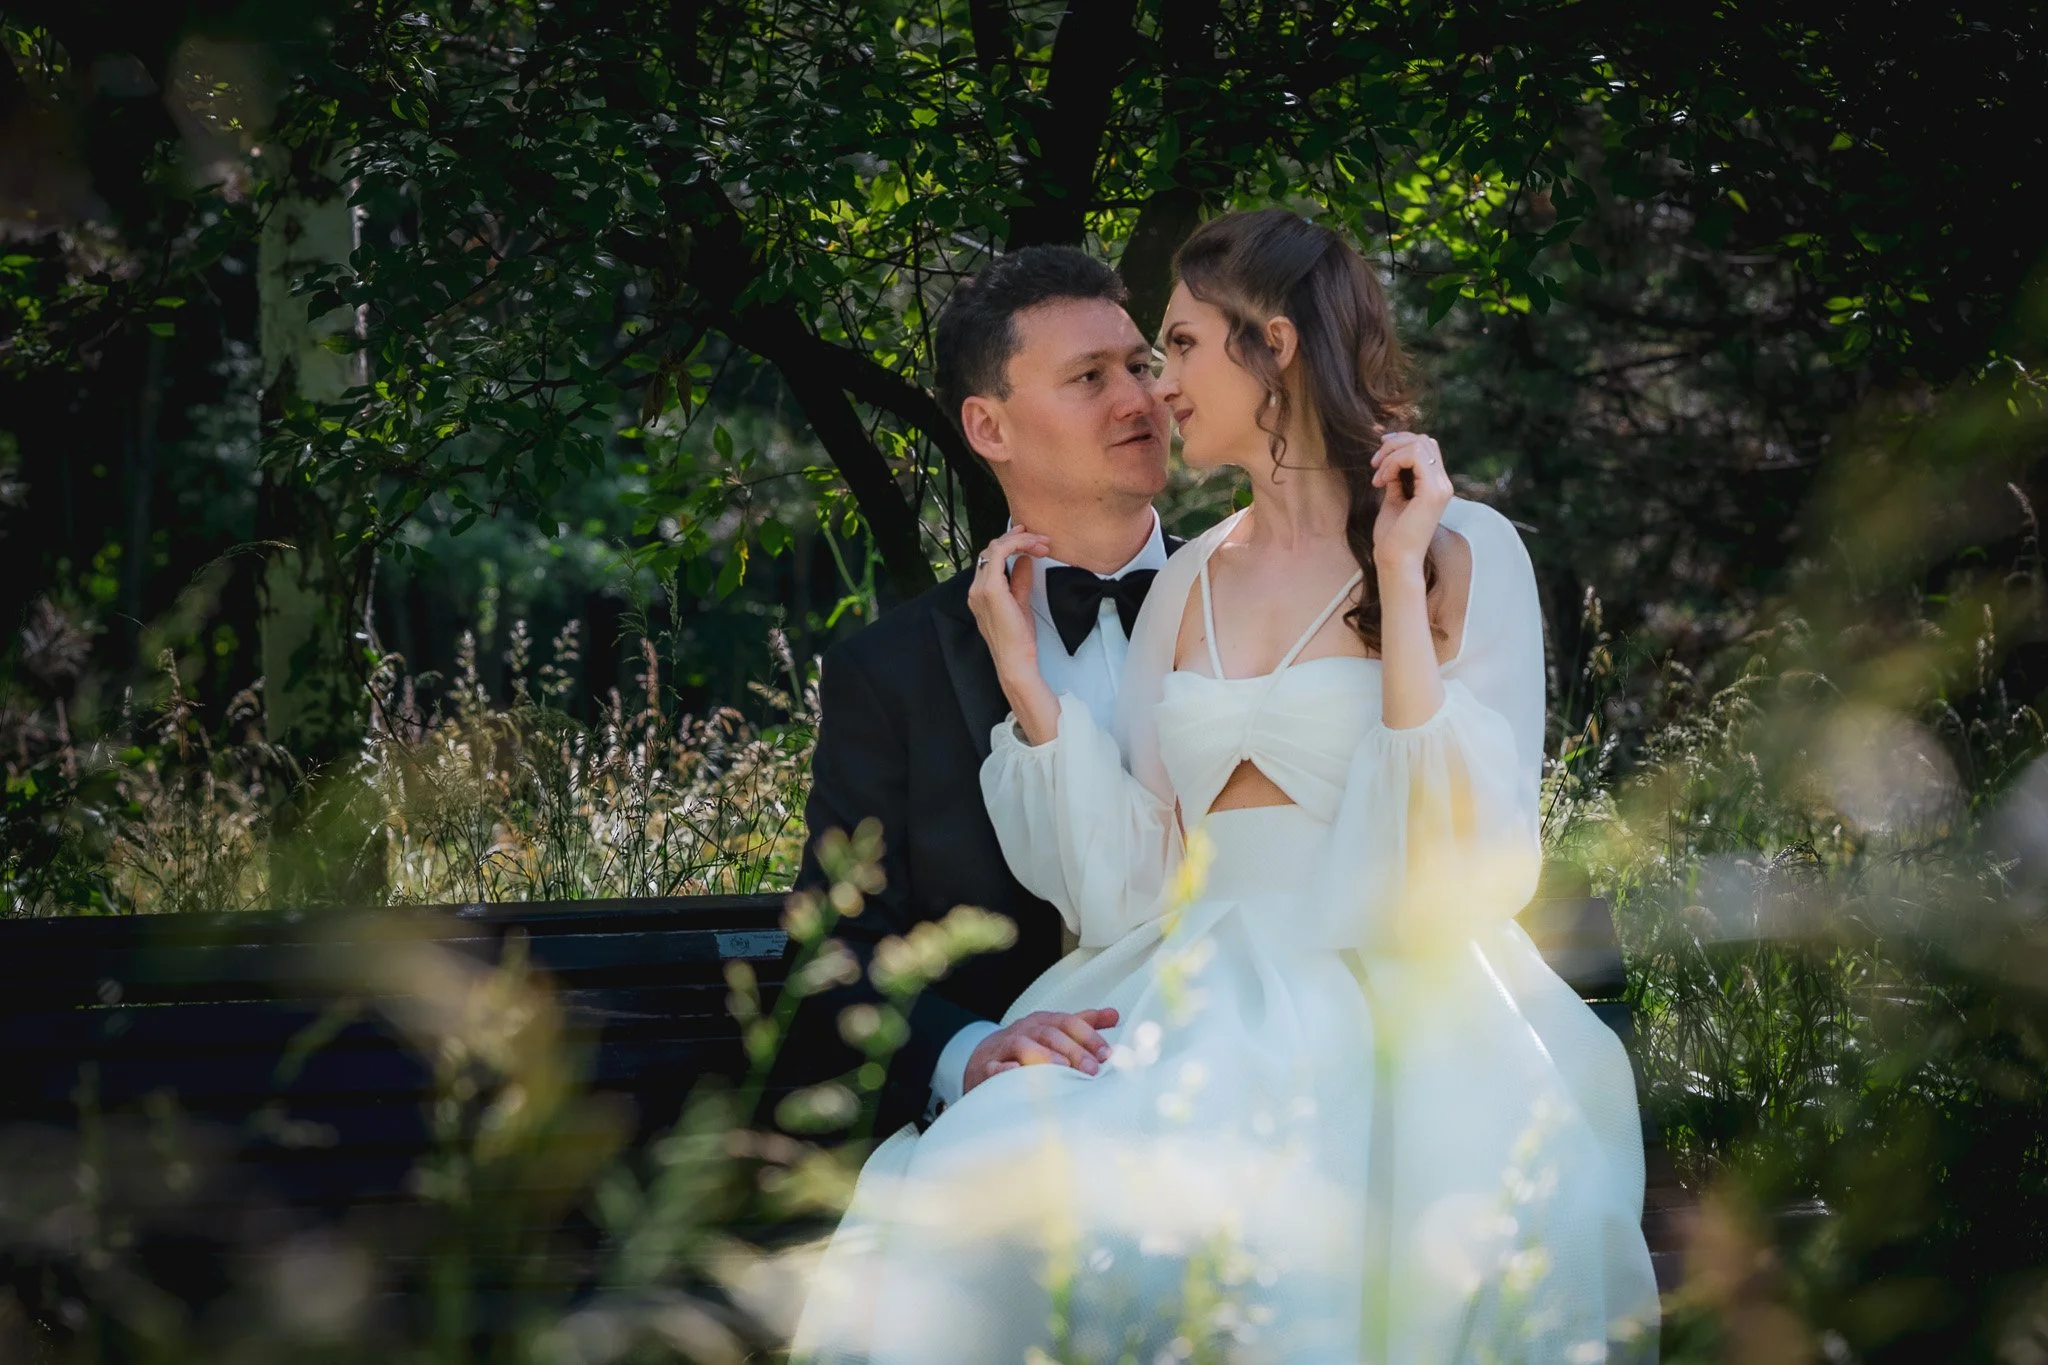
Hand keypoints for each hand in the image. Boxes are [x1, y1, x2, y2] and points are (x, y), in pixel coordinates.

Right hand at [962, 1007, 1119, 1093]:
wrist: (983, 1058)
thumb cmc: (1027, 1046)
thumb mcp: (1054, 1032)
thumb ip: (1083, 1024)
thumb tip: (1115, 1014)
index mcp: (1042, 1022)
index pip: (1068, 1022)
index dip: (1089, 1036)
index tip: (1108, 1054)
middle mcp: (1024, 1030)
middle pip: (1049, 1034)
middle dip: (1073, 1050)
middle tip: (1092, 1070)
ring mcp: (1003, 1048)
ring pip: (1022, 1046)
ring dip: (1043, 1056)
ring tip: (1063, 1070)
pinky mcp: (987, 1068)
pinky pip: (995, 1067)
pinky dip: (1006, 1071)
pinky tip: (1019, 1075)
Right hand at [966, 527, 1061, 743]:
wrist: (1015, 661)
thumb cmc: (1019, 640)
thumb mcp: (1021, 603)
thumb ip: (1020, 580)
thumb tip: (1024, 559)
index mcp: (980, 593)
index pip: (991, 558)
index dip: (1011, 544)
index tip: (1033, 541)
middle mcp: (976, 589)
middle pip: (991, 549)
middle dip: (1017, 538)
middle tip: (1041, 539)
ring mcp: (980, 589)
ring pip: (994, 548)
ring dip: (1020, 540)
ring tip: (1042, 542)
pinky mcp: (990, 590)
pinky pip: (999, 554)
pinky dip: (1016, 545)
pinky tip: (1033, 547)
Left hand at [1369, 432, 1452, 575]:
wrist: (1395, 561)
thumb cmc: (1391, 537)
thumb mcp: (1393, 499)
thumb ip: (1396, 478)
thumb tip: (1390, 457)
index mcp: (1436, 486)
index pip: (1427, 447)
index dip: (1401, 443)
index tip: (1378, 458)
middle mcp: (1443, 484)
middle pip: (1424, 441)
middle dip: (1394, 444)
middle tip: (1374, 464)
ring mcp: (1441, 487)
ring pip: (1419, 445)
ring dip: (1391, 454)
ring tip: (1377, 477)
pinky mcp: (1432, 491)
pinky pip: (1413, 457)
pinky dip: (1393, 462)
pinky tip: (1382, 481)